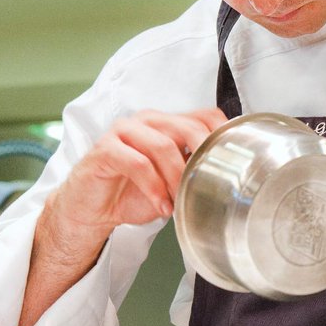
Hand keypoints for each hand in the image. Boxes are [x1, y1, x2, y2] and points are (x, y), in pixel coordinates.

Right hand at [51, 107, 226, 235]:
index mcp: (168, 123)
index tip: (232, 162)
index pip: (204, 116)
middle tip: (208, 184)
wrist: (93, 209)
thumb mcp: (174, 181)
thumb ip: (194, 169)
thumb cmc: (134, 193)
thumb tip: (225, 174)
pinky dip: (154, 188)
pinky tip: (161, 206)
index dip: (221, 136)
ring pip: (163, 145)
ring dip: (176, 178)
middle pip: (187, 127)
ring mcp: (124, 131)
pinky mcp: (105, 149)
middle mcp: (148, 120)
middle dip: (201, 159)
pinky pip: (137, 164)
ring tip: (179, 202)